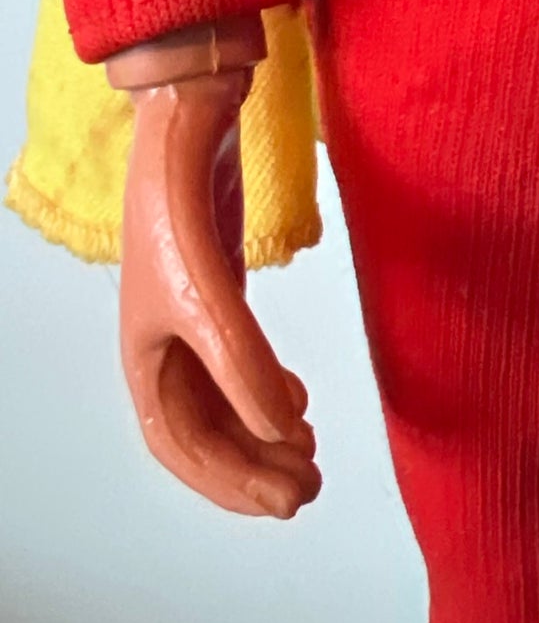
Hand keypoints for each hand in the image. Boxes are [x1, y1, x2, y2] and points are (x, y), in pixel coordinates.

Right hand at [119, 68, 320, 516]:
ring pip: (225, 400)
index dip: (230, 483)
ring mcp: (193, 316)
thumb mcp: (209, 292)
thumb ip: (244, 363)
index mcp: (145, 355)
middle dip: (253, 468)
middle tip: (308, 491)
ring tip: (309, 458)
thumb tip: (281, 430)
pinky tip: (298, 405)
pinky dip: (267, 389)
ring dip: (264, 435)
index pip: (183, 447)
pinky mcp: (219, 286)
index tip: (283, 503)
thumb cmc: (178, 201)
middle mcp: (165, 344)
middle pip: (206, 433)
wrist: (189, 119)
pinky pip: (240, 361)